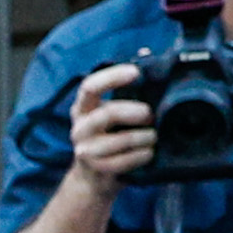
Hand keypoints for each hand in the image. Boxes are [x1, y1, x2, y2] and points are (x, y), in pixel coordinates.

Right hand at [63, 62, 157, 194]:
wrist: (94, 178)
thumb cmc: (110, 138)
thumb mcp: (114, 113)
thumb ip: (128, 90)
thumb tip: (146, 55)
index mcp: (83, 108)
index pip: (90, 86)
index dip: (112, 77)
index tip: (135, 72)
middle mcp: (80, 128)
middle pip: (107, 114)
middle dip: (134, 112)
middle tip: (150, 114)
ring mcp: (85, 150)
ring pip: (118, 141)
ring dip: (143, 138)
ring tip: (153, 137)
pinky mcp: (95, 169)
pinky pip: (123, 161)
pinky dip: (141, 156)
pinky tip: (148, 153)